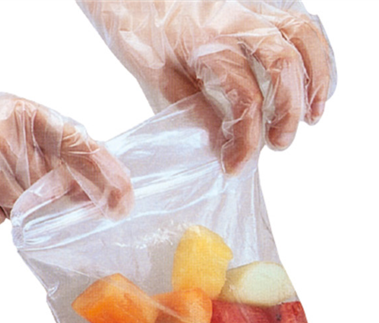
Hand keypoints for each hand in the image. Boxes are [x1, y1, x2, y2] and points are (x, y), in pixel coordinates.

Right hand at [0, 88, 133, 236]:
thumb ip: (54, 147)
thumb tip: (98, 188)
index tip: (121, 202)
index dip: (103, 176)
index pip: (77, 146)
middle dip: (38, 200)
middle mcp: (0, 134)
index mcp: (24, 113)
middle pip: (45, 192)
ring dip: (4, 207)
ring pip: (15, 213)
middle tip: (8, 179)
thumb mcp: (14, 119)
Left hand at [78, 0, 335, 172]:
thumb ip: (195, 112)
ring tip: (313, 116)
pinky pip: (302, 22)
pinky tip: (314, 82)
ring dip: (316, 79)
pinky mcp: (260, 4)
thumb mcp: (159, 83)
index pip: (243, 99)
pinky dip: (317, 53)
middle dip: (289, 111)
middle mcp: (235, 22)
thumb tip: (225, 146)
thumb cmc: (144, 38)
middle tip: (280, 144)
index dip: (245, 141)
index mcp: (206, 46)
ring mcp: (252, 8)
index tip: (236, 166)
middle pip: (282, 65)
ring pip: (302, 36)